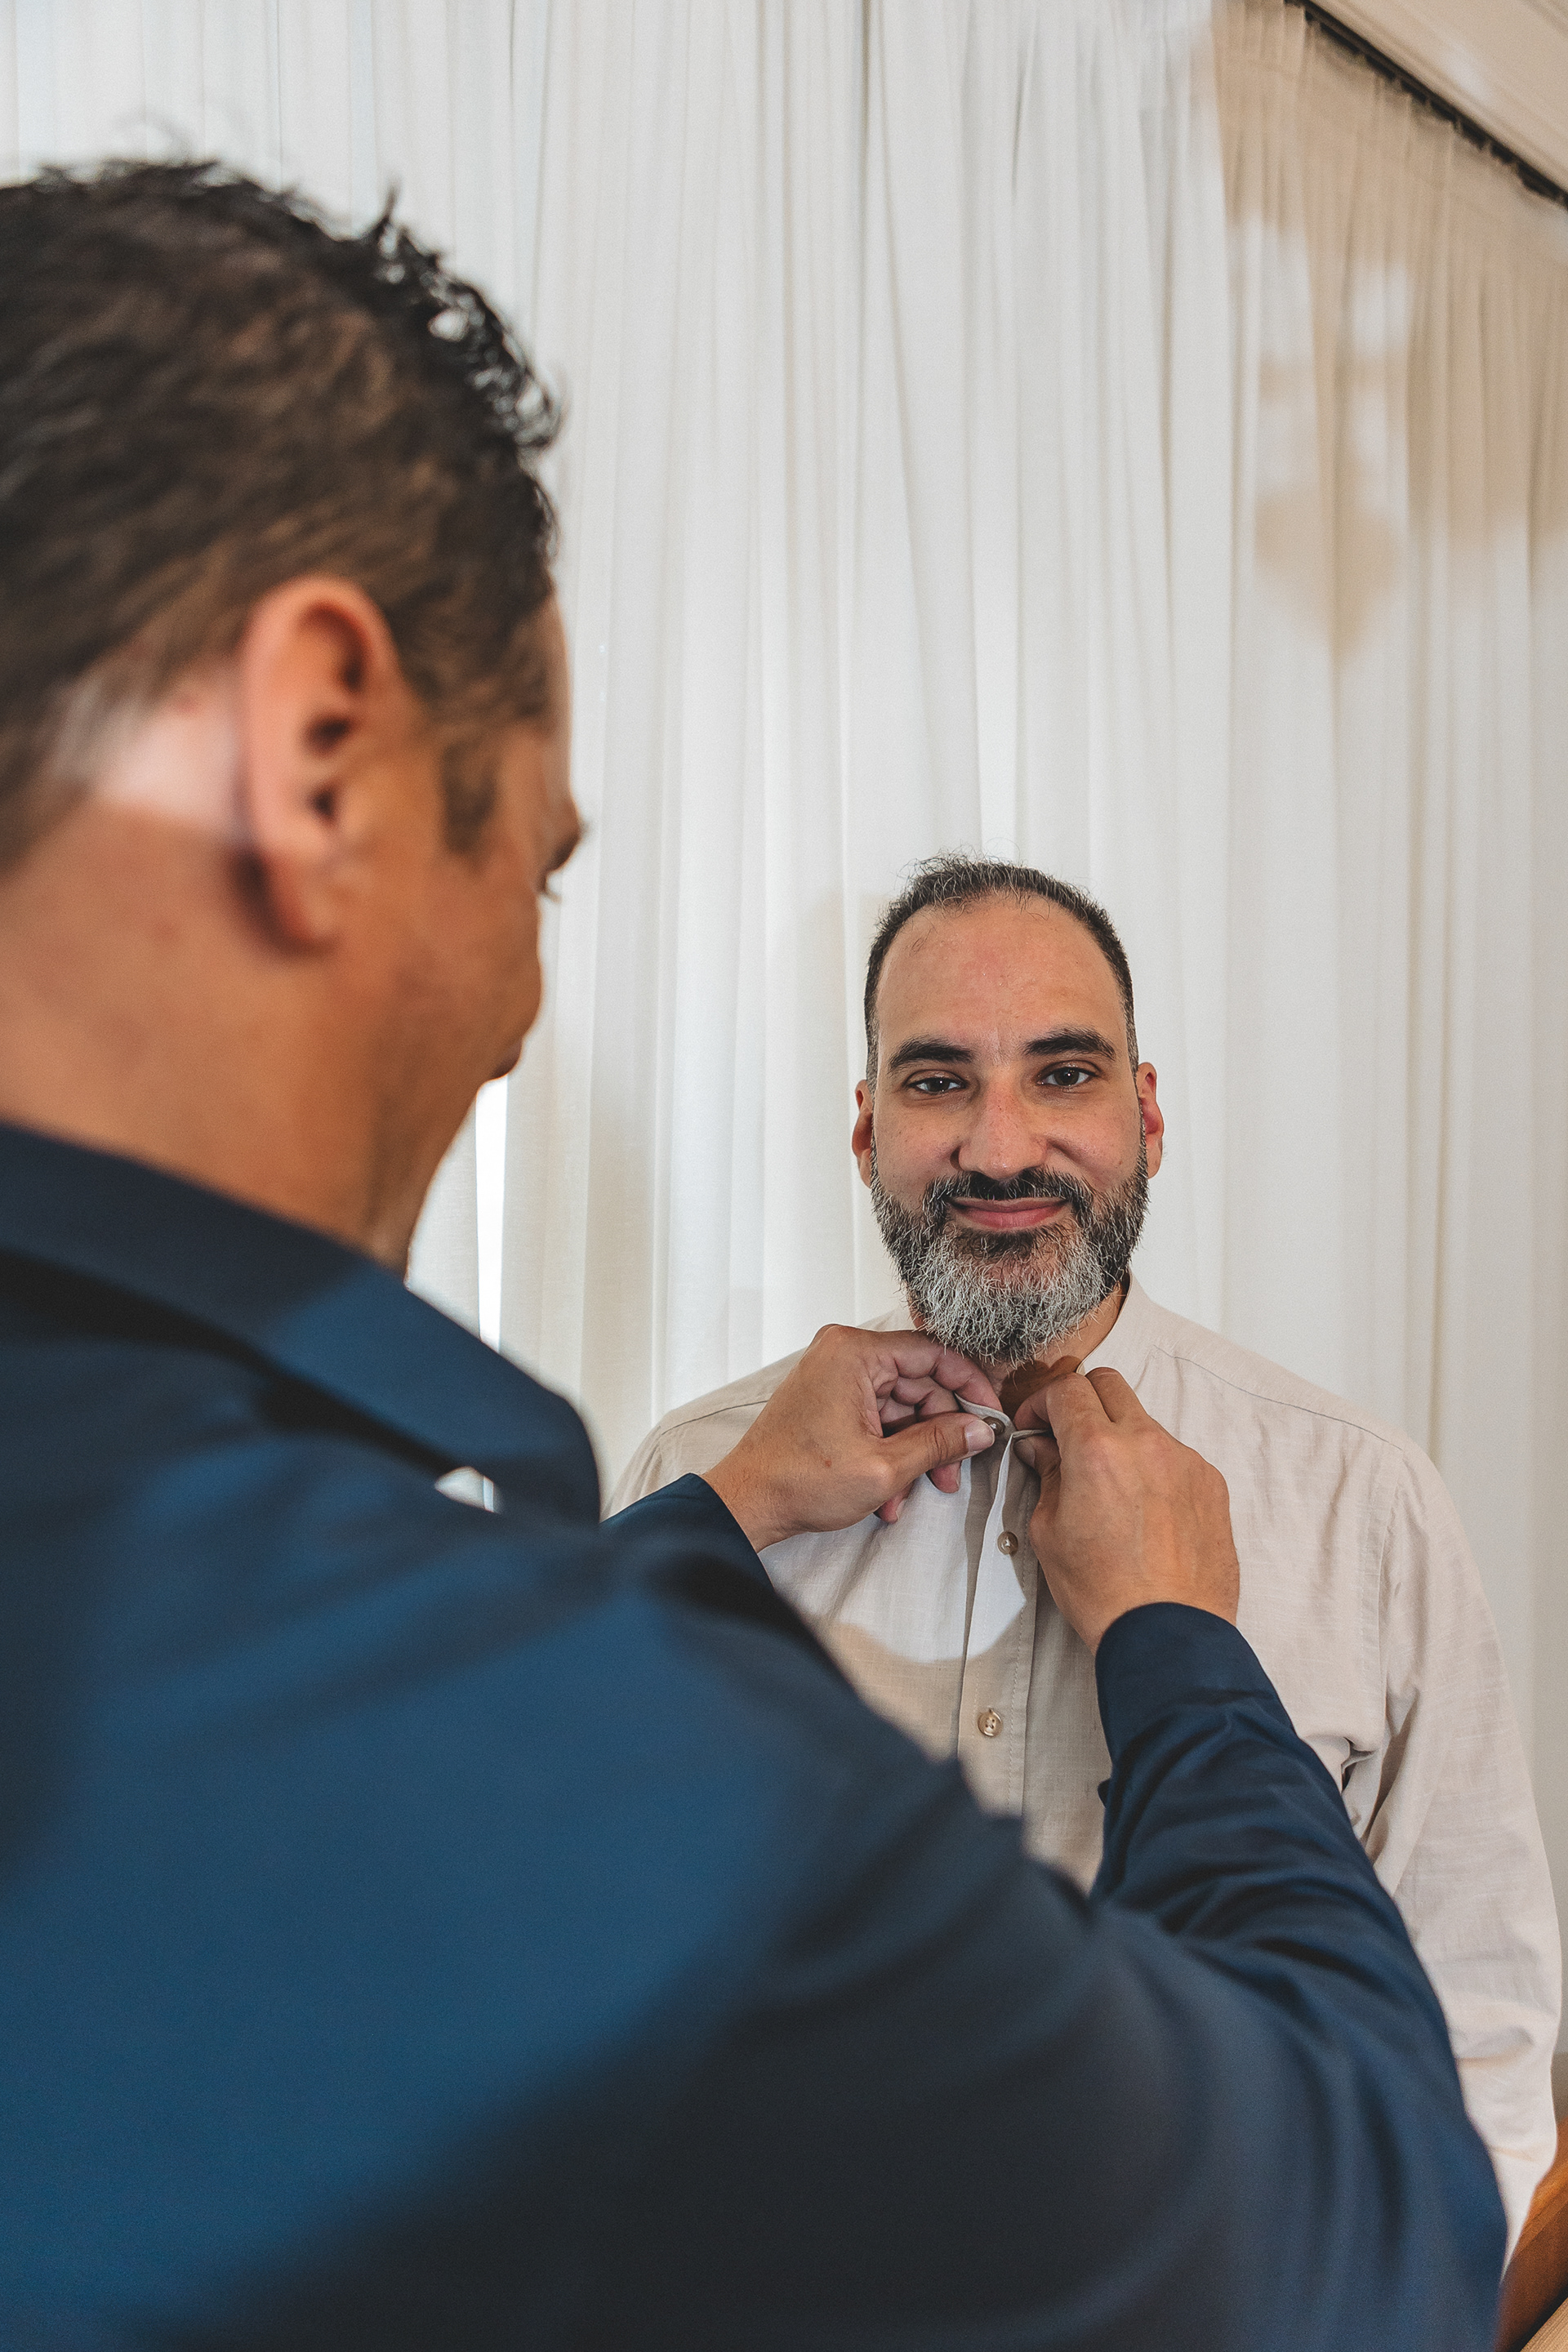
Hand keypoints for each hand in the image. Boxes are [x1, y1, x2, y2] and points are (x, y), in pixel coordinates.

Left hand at [704, 1325, 1000, 1551]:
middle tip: (955, 1469)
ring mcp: (835, 1378)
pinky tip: (889, 1495)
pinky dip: (890, 1454)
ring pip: (901, 1408)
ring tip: (917, 1491)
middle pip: (919, 1384)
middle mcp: (843, 1355)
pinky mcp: (830, 1401)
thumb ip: (940, 1443)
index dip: (970, 1386)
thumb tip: (979, 1430)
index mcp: (855, 1353)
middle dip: (940, 1433)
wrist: (748, 1504)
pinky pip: (877, 1419)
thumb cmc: (797, 1480)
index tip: (990, 1416)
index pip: (934, 1354)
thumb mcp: (885, 1467)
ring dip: (915, 1452)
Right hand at [1015, 1366, 1238, 1653]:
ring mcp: (1184, 1460)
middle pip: (1109, 1385)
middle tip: (1066, 1436)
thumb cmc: (1104, 1591)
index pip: (1066, 1389)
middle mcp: (1146, 1443)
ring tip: (1109, 1487)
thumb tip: (1042, 1448)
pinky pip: (1174, 1455)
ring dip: (1120, 1437)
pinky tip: (1144, 1511)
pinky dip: (1152, 1467)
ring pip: (1144, 1422)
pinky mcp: (1210, 1483)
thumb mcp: (1049, 1532)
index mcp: (1097, 1450)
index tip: (1035, 1425)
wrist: (1168, 1633)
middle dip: (1081, 1401)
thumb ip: (1046, 1475)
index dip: (1041, 1402)